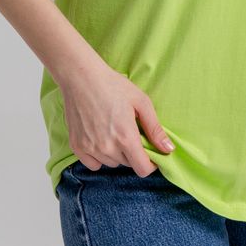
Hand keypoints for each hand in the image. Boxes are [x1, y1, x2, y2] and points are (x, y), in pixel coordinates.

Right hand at [59, 62, 174, 175]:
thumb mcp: (141, 102)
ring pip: (111, 163)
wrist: (81, 76)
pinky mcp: (77, 146)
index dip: (151, 164)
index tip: (151, 154)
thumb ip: (155, 129)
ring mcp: (90, 148)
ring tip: (114, 130)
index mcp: (126, 137)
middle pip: (128, 164)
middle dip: (133, 152)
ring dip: (117, 154)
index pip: (142, 169)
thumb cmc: (113, 85)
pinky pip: (93, 164)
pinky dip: (99, 156)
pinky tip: (100, 137)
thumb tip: (168, 150)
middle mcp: (107, 148)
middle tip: (130, 131)